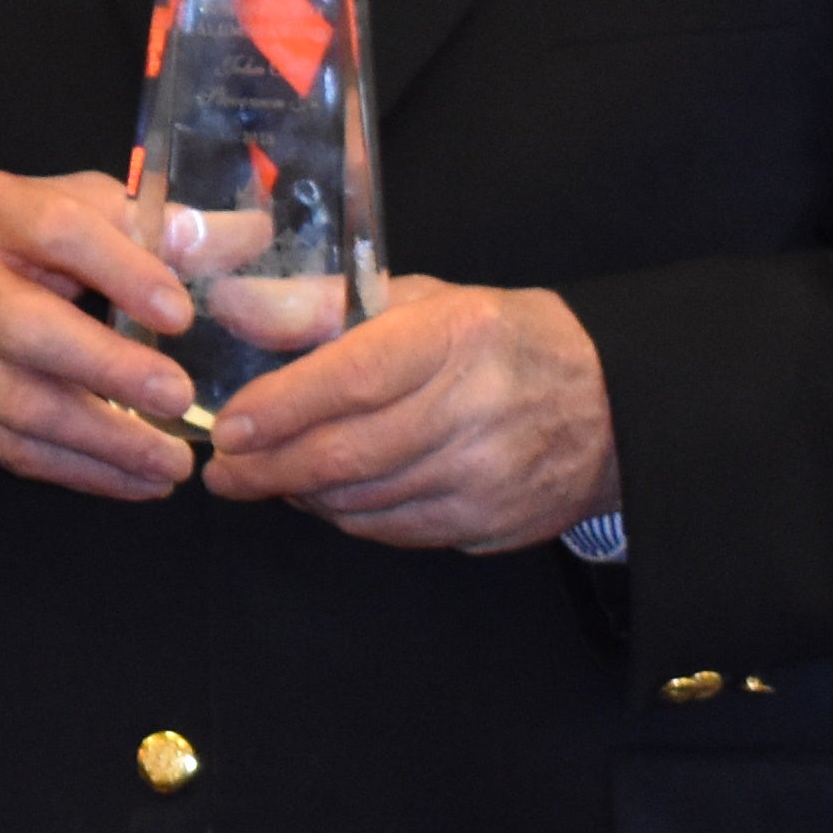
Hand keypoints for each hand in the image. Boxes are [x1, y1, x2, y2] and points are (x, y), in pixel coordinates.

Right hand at [0, 171, 208, 499]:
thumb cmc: (8, 246)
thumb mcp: (70, 210)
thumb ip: (155, 226)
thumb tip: (246, 236)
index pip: (58, 232)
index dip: (122, 271)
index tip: (182, 313)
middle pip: (26, 329)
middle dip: (108, 370)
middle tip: (180, 399)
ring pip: (20, 405)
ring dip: (104, 442)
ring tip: (173, 462)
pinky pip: (13, 450)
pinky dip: (81, 471)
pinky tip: (135, 481)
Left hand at [198, 279, 618, 549]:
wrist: (607, 404)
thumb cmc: (493, 340)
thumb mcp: (420, 301)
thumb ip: (323, 306)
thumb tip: (234, 309)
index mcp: (457, 336)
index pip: (354, 379)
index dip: (282, 408)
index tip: (229, 428)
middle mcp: (477, 409)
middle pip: (351, 453)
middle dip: (270, 468)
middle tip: (225, 471)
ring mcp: (489, 476)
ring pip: (365, 501)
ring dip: (301, 494)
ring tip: (266, 477)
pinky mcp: (492, 524)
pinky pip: (395, 531)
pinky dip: (346, 516)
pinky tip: (321, 496)